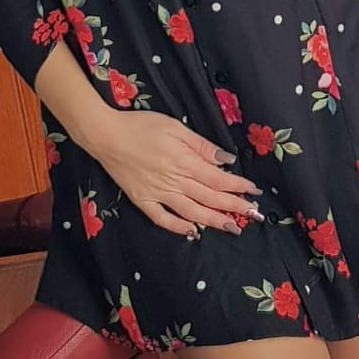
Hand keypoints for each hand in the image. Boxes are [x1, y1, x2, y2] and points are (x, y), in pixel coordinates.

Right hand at [84, 110, 263, 238]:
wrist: (104, 135)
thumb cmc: (140, 126)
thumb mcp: (175, 127)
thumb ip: (201, 146)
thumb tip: (226, 160)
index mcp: (184, 162)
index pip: (218, 179)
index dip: (238, 187)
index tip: (253, 191)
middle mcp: (173, 181)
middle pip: (209, 198)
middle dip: (233, 207)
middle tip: (252, 214)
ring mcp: (157, 194)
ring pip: (191, 212)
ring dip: (213, 221)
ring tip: (232, 228)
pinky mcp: (142, 200)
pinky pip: (162, 219)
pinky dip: (178, 228)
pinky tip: (192, 232)